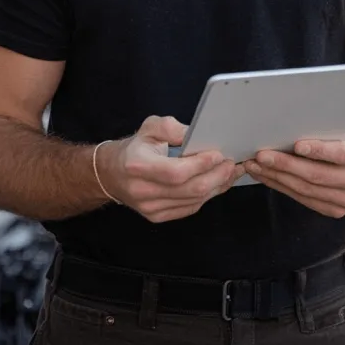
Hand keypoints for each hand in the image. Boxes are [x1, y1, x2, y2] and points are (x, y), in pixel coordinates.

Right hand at [98, 116, 243, 222]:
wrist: (113, 174)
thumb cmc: (135, 148)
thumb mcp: (150, 127)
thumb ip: (171, 127)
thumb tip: (195, 134)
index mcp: (138, 166)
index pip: (176, 171)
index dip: (200, 164)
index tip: (218, 154)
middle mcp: (143, 191)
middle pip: (189, 189)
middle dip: (216, 176)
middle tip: (231, 163)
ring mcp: (151, 208)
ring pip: (193, 201)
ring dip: (217, 187)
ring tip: (230, 172)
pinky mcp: (158, 216)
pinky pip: (190, 208)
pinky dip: (207, 196)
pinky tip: (218, 184)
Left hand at [244, 134, 344, 217]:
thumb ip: (327, 131)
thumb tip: (290, 123)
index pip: (341, 154)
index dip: (319, 150)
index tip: (296, 144)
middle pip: (317, 175)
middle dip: (286, 165)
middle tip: (262, 155)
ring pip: (305, 189)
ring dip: (276, 177)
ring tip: (255, 165)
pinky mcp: (333, 211)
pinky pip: (301, 198)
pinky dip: (280, 186)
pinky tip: (265, 176)